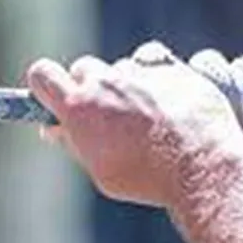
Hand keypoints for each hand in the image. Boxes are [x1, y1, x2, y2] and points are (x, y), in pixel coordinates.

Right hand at [26, 42, 242, 209]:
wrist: (200, 166)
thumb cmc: (146, 178)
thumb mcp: (101, 170)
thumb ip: (74, 143)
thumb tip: (52, 127)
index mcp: (80, 107)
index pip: (42, 74)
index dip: (44, 85)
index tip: (53, 99)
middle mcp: (107, 81)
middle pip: (83, 69)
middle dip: (88, 89)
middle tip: (103, 118)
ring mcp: (140, 70)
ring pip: (121, 70)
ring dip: (126, 87)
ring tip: (145, 121)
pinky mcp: (172, 67)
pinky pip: (153, 65)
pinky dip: (155, 81)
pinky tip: (166, 106)